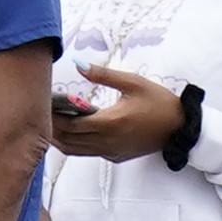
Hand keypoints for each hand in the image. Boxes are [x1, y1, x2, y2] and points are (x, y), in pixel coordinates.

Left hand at [49, 63, 187, 162]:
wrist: (180, 127)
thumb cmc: (159, 102)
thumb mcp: (133, 82)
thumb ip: (103, 74)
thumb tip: (78, 64)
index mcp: (110, 123)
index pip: (70, 124)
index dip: (53, 115)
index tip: (44, 101)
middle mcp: (107, 142)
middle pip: (68, 139)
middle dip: (52, 126)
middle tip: (41, 110)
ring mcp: (111, 152)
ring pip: (74, 150)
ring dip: (59, 138)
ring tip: (49, 121)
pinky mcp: (115, 156)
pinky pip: (87, 152)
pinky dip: (74, 143)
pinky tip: (70, 130)